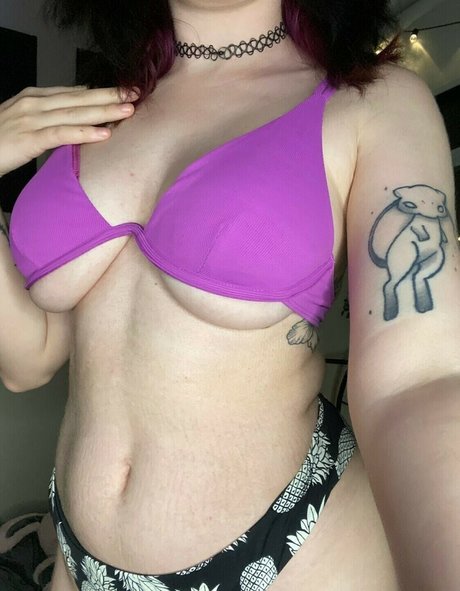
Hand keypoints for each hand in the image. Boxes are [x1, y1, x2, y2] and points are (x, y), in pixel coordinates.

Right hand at [0, 85, 138, 177]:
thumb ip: (52, 113)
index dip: (101, 92)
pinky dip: (84, 133)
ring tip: (128, 110)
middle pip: (79, 99)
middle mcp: (35, 104)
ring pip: (75, 113)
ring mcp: (32, 120)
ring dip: (104, 112)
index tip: (125, 91)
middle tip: (135, 94)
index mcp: (35, 98)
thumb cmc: (0, 140)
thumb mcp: (27, 121)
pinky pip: (61, 134)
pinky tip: (104, 134)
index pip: (74, 92)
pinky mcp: (29, 139)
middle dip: (109, 97)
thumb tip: (79, 108)